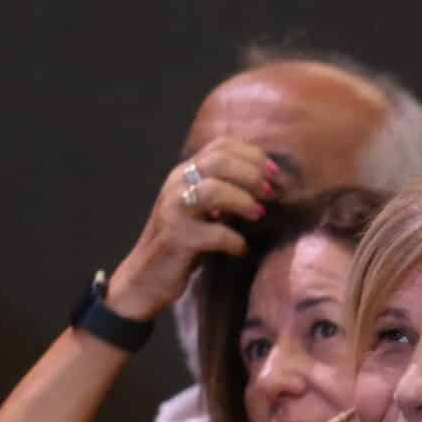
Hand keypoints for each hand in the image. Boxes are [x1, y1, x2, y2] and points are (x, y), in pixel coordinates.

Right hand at [101, 137, 285, 323]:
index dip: (254, 155)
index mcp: (186, 173)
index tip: (274, 175)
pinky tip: (241, 249)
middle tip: (270, 194)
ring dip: (243, 201)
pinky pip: (214, 233)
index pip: (221, 145)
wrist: (147, 276)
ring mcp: (174, 210)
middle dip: (252, 175)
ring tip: (258, 215)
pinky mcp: (177, 238)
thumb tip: (269, 183)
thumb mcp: (204, 210)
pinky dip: (235, 241)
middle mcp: (177, 185)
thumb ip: (226, 191)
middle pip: (219, 161)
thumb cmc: (184, 242)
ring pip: (212, 190)